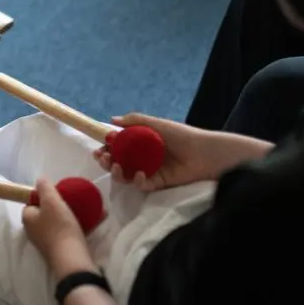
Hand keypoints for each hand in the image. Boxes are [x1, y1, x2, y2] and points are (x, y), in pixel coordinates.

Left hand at [23, 178, 95, 275]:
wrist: (72, 260)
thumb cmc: (59, 227)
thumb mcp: (51, 201)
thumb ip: (45, 188)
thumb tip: (40, 179)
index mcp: (28, 219)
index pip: (31, 202)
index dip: (43, 195)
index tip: (57, 192)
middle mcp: (35, 231)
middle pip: (47, 212)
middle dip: (62, 204)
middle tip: (75, 198)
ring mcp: (49, 241)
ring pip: (62, 222)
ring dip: (76, 213)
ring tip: (91, 206)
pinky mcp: (62, 249)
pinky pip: (72, 231)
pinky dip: (83, 224)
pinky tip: (99, 217)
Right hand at [95, 113, 212, 191]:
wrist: (204, 153)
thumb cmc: (181, 135)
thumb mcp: (156, 123)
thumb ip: (134, 120)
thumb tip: (111, 120)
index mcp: (140, 143)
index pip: (118, 146)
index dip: (106, 148)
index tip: (99, 148)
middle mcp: (142, 157)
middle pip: (118, 162)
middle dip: (107, 162)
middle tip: (103, 159)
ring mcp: (149, 171)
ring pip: (126, 175)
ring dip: (117, 172)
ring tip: (116, 166)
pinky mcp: (157, 184)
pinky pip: (141, 185)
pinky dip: (137, 181)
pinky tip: (139, 174)